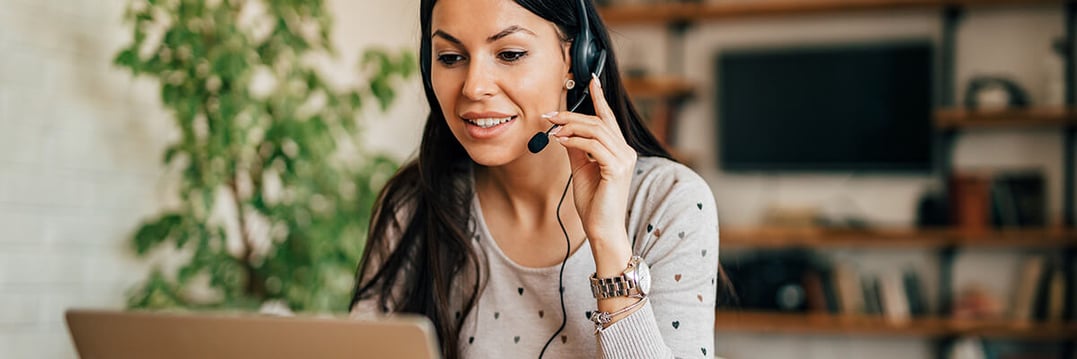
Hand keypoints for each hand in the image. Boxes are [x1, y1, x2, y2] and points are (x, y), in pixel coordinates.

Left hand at [545, 73, 637, 246]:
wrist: (602, 229)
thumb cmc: (593, 203)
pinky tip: (560, 141)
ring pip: (595, 130)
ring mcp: (624, 159)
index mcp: (619, 150)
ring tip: (551, 129)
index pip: (608, 118)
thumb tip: (564, 131)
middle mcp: (626, 151)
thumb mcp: (581, 169)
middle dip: (572, 115)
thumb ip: (577, 149)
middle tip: (549, 115)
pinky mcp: (617, 168)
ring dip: (570, 127)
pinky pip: (593, 146)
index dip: (599, 98)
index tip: (591, 81)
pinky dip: (574, 141)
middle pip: (598, 121)